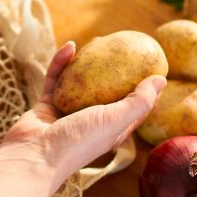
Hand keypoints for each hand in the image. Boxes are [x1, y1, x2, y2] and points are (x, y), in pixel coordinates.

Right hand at [0, 42, 165, 193]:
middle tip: (122, 45)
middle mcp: (92, 120)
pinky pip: (56, 79)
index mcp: (112, 128)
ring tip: (96, 40)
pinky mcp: (47, 105)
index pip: (134, 106)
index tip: (151, 64)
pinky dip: (61, 63)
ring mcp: (68, 112)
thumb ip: (139, 102)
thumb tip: (162, 80)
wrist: (34, 155)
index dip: (144, 87)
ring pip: (80, 82)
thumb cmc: (78, 142)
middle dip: (115, 68)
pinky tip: (69, 45)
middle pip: (106, 90)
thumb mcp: (116, 121)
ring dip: (87, 62)